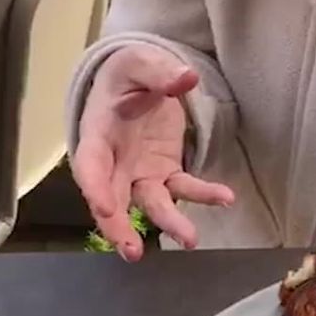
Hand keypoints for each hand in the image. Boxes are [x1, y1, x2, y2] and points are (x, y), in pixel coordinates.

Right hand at [72, 44, 233, 260]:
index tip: (105, 208)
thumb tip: (185, 77)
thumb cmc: (128, 73)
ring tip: (190, 240)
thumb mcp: (139, 62)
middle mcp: (115, 161)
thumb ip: (159, 72)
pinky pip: (183, 188)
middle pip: (112, 199)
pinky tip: (225, 197)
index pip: (90, 165)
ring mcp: (140, 172)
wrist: (138, 80)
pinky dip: (203, 194)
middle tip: (132, 252)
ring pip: (150, 203)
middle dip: (118, 227)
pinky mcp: (165, 173)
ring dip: (168, 222)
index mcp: (98, 133)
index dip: (94, 188)